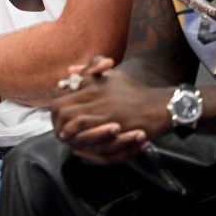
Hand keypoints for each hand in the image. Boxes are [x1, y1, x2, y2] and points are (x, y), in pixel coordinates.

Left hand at [51, 67, 172, 164]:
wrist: (159, 106)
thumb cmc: (136, 91)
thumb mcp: (111, 76)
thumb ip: (90, 72)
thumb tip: (69, 70)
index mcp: (92, 84)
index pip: (61, 95)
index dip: (56, 106)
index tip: (58, 114)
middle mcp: (94, 96)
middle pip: (60, 109)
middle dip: (56, 120)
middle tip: (59, 128)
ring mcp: (102, 112)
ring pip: (70, 123)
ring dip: (65, 131)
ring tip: (65, 137)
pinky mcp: (112, 127)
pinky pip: (87, 135)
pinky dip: (79, 141)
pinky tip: (79, 146)